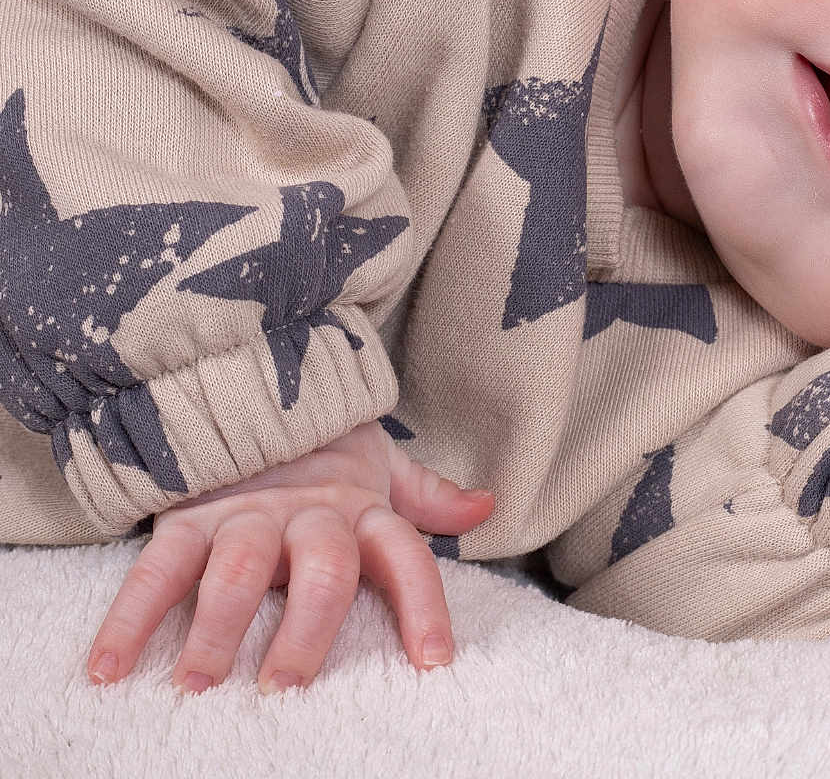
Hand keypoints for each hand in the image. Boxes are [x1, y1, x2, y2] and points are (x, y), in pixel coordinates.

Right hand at [84, 419, 494, 695]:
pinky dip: (129, 617)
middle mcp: (308, 514)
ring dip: (216, 628)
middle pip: (321, 570)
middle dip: (307, 630)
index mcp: (360, 507)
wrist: (252, 378)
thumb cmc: (323, 443)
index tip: (433, 663)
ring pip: (237, 569)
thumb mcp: (379, 462)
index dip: (424, 605)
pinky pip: (158, 567)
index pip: (405, 555)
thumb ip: (426, 495)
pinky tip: (108, 669)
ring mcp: (245, 514)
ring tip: (198, 683)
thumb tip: (485, 507)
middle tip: (284, 687)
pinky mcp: (187, 515)